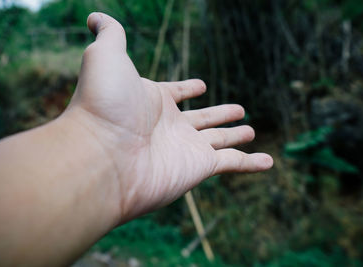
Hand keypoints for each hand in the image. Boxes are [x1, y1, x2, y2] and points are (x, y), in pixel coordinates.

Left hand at [65, 12, 272, 222]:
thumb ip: (110, 33)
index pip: (175, 93)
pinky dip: (252, 163)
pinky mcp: (200, 167)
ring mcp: (186, 147)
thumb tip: (94, 17)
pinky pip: (234, 163)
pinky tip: (268, 162)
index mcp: (153, 101)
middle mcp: (170, 126)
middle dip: (220, 114)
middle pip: (203, 119)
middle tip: (239, 110)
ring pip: (220, 141)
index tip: (201, 86)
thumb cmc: (103, 103)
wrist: (102, 154)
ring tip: (251, 130)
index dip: (187, 88)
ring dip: (236, 136)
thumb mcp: (107, 56)